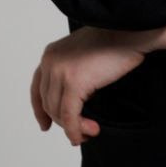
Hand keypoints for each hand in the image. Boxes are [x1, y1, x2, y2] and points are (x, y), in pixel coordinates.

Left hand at [30, 26, 147, 145]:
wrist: (129, 33)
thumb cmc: (114, 43)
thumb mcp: (82, 56)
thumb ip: (71, 73)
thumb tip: (70, 105)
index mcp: (50, 54)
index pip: (37, 88)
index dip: (40, 110)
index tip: (45, 125)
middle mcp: (50, 62)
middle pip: (48, 103)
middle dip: (64, 122)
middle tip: (81, 133)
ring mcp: (60, 72)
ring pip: (58, 112)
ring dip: (73, 128)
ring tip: (90, 131)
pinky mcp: (73, 83)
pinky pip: (70, 116)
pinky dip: (76, 130)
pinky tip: (86, 133)